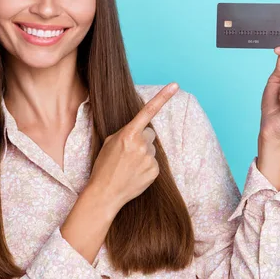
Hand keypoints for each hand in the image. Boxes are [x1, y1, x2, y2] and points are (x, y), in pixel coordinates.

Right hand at [87, 83, 178, 210]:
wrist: (105, 193)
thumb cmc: (104, 166)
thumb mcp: (109, 143)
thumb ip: (126, 133)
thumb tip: (140, 131)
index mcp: (128, 134)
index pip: (148, 111)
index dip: (163, 97)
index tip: (175, 85)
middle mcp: (142, 144)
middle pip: (150, 134)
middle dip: (142, 140)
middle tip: (128, 153)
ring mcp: (149, 158)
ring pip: (151, 149)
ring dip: (143, 154)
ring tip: (129, 166)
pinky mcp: (154, 171)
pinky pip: (154, 163)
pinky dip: (146, 167)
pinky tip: (135, 174)